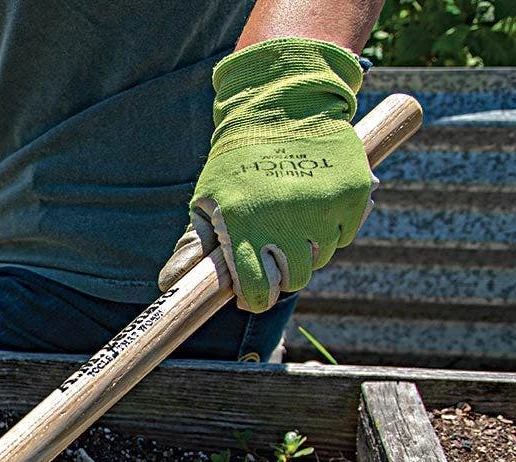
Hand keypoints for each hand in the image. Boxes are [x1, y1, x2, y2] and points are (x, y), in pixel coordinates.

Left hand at [158, 38, 375, 312]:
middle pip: (294, 279)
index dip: (256, 299)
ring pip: (320, 258)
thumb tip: (168, 284)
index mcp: (245, 224)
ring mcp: (322, 208)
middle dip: (283, 276)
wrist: (283, 104)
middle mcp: (285, 219)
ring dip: (307, 251)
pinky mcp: (352, 194)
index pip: (256, 288)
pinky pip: (344, 235)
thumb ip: (196, 245)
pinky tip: (315, 208)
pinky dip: (332, 230)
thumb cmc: (237, 159)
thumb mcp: (208, 198)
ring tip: (294, 224)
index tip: (254, 297)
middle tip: (276, 256)